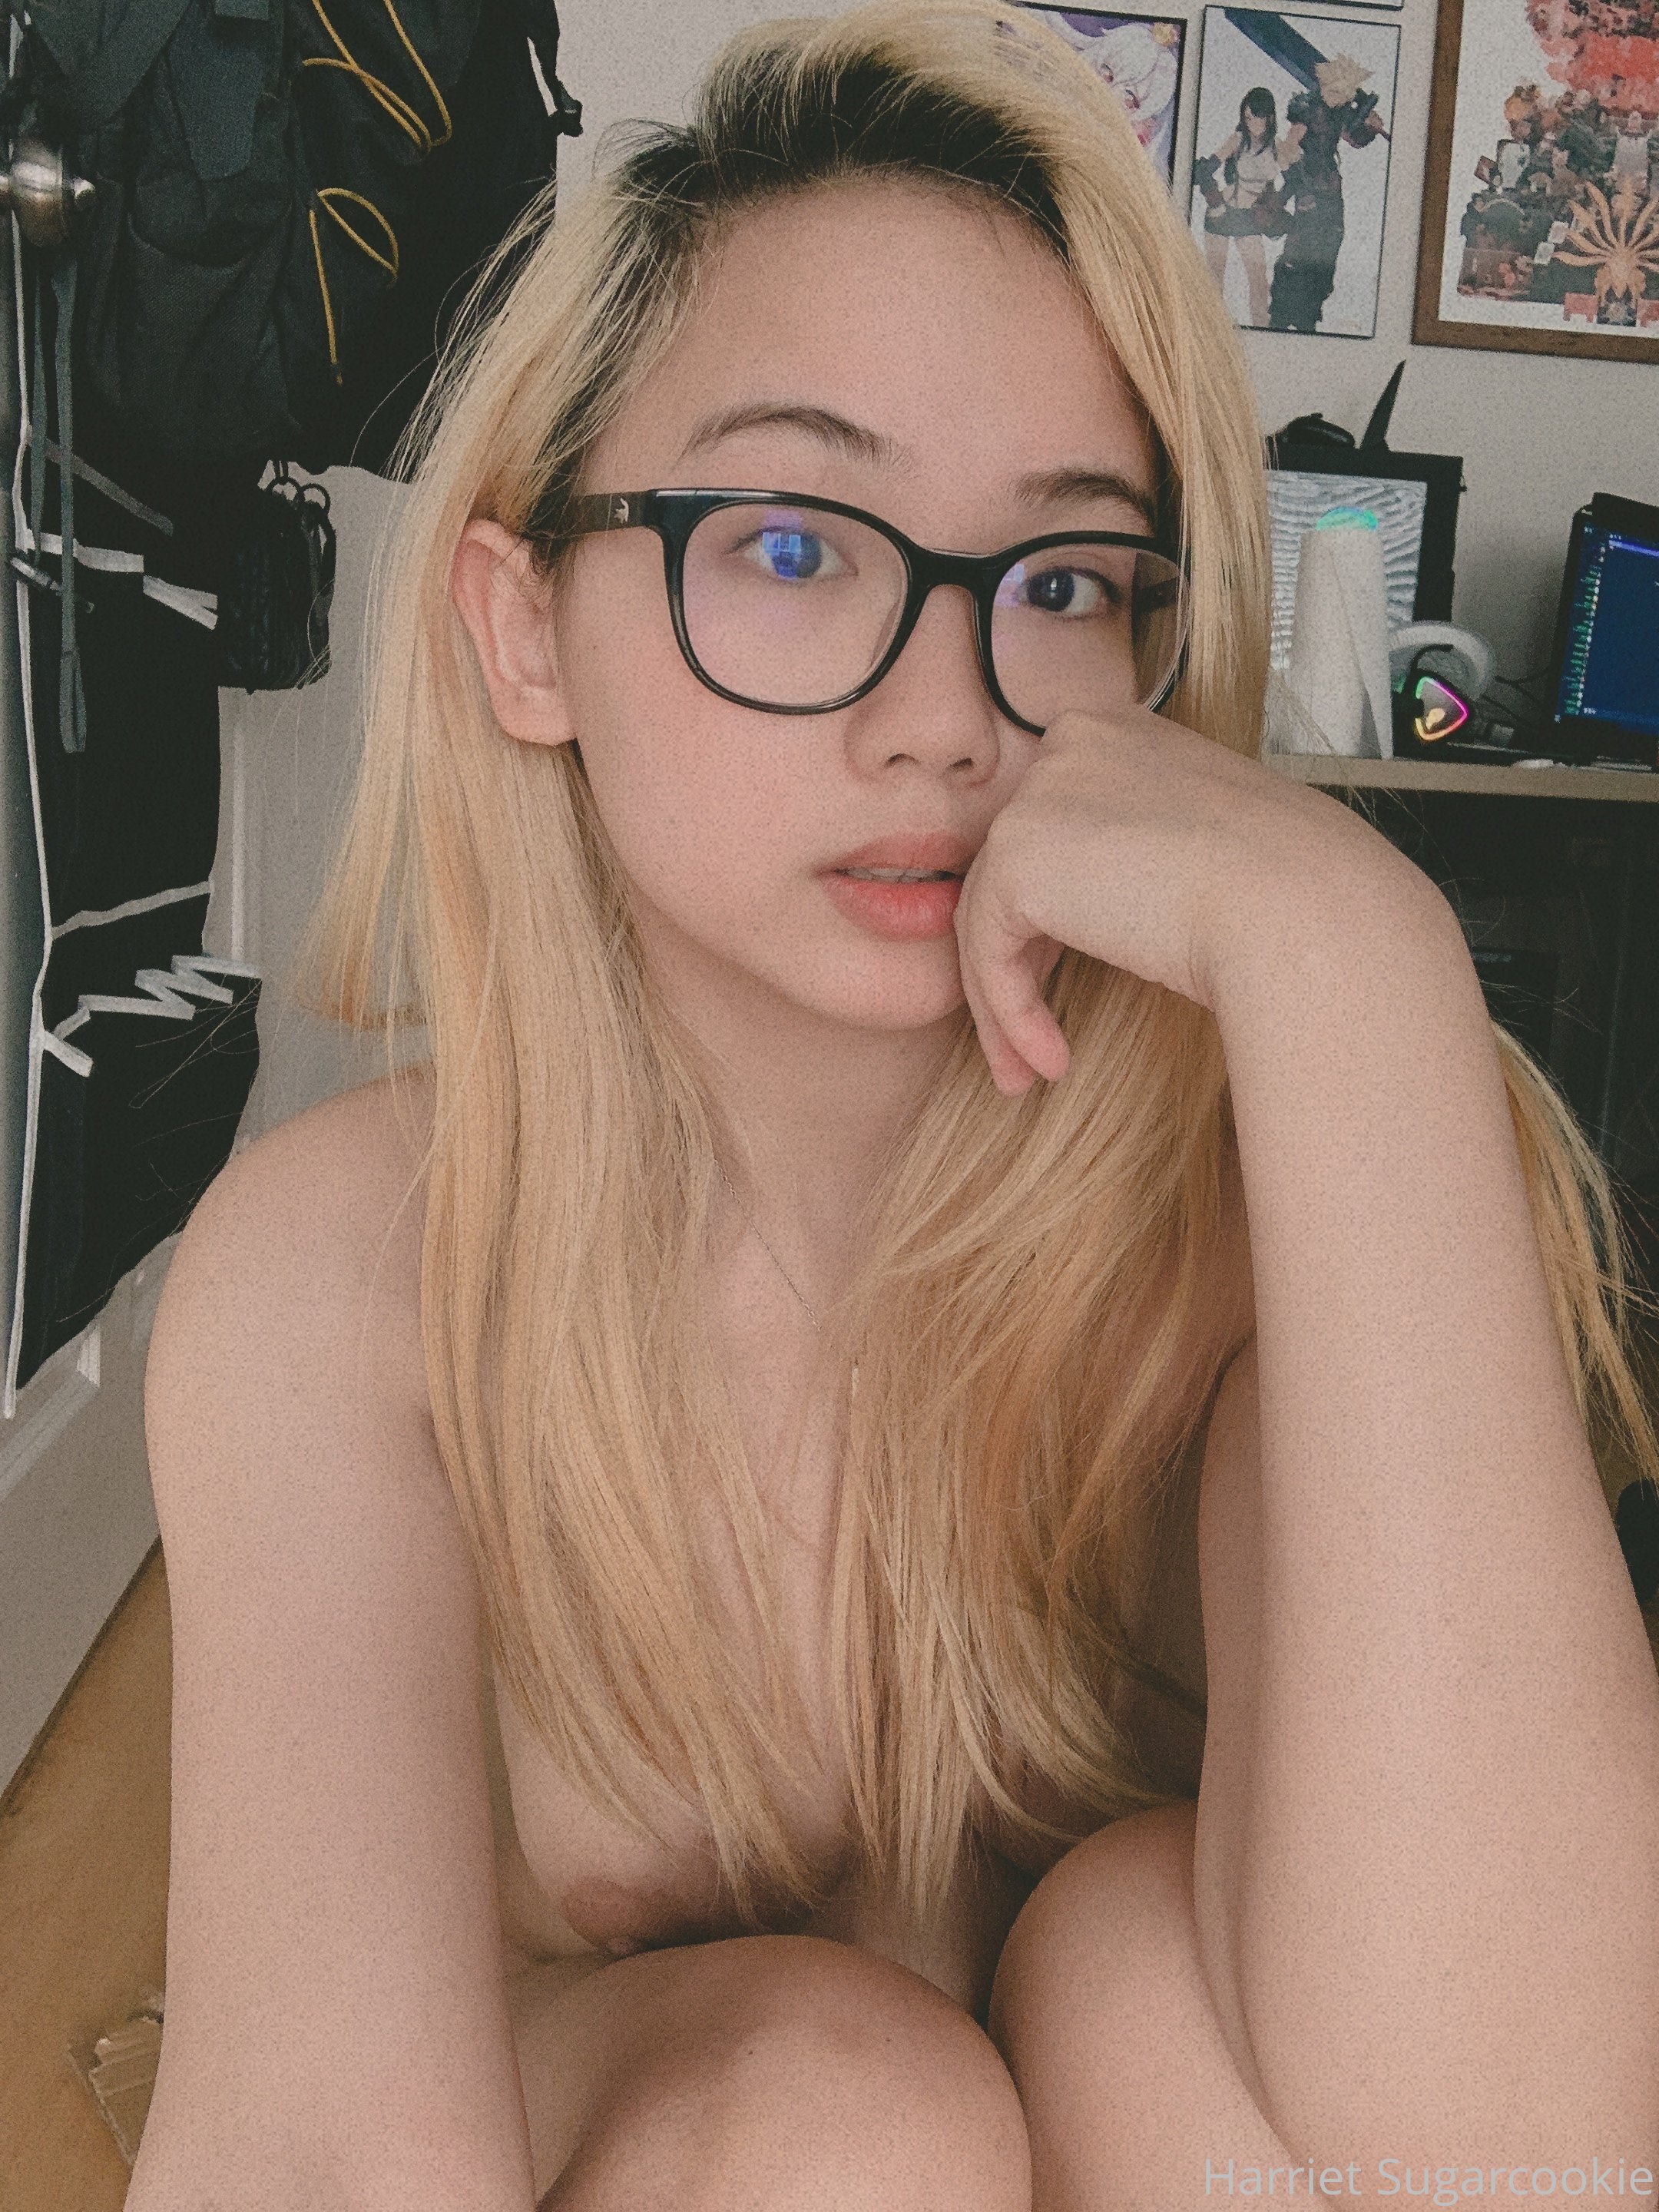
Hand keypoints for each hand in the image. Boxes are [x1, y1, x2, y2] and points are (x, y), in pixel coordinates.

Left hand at [950, 706, 1431, 1095]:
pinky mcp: (1017, 855)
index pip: (1056, 830)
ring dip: (1008, 1005)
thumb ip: (1133, 856)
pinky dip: (1011, 1014)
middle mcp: (1070, 746)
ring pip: (991, 917)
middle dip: (1018, 965)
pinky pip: (989, 952)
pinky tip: (1052, 1062)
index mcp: (1119, 732)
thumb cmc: (1282, 890)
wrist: (1302, 907)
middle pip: (1014, 872)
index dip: (1052, 916)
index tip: (1064, 978)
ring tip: (1031, 1073)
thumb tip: (1089, 912)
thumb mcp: (1199, 850)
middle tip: (1035, 1040)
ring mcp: (1039, 795)